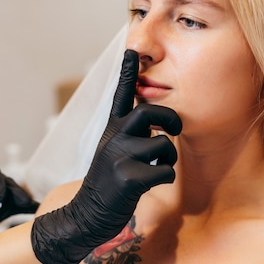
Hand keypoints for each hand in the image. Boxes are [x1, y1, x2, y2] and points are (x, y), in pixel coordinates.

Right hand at [31, 49, 181, 263]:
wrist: (88, 213)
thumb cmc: (109, 181)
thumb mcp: (114, 150)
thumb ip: (129, 133)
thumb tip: (153, 121)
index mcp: (112, 129)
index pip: (120, 95)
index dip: (126, 72)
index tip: (130, 50)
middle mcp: (114, 138)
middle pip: (149, 112)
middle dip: (170, 119)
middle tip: (175, 127)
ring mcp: (119, 157)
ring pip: (163, 146)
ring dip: (167, 158)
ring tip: (154, 168)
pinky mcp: (128, 178)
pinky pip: (165, 171)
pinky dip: (164, 178)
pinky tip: (150, 184)